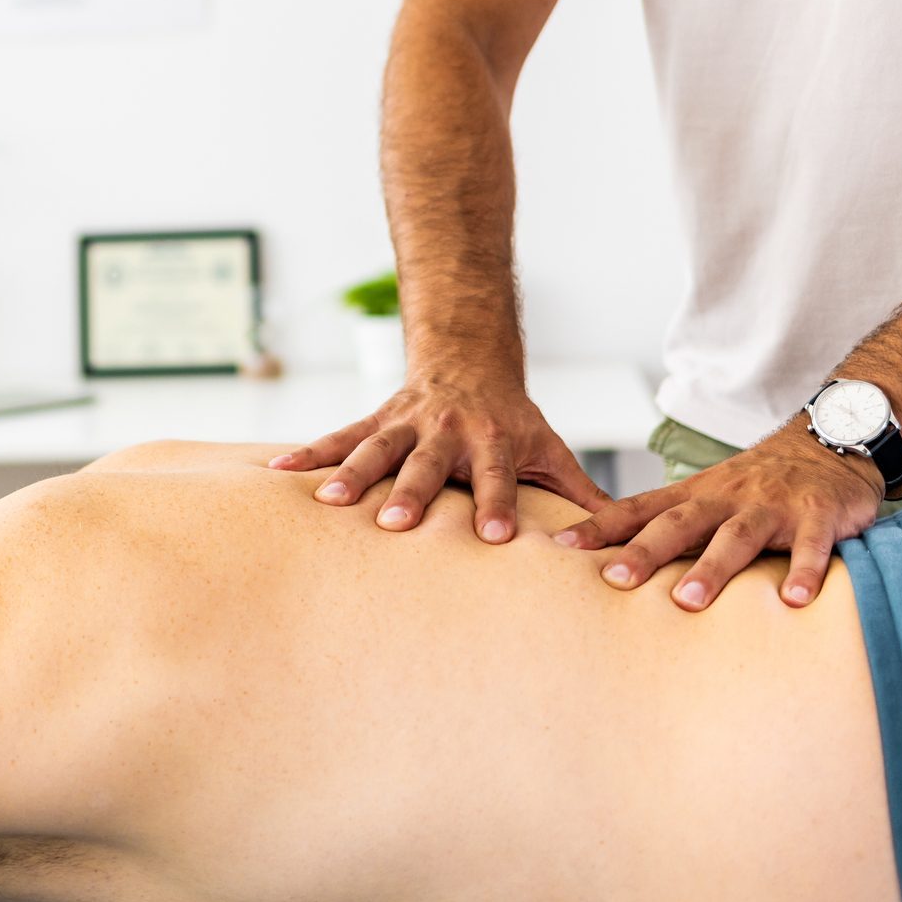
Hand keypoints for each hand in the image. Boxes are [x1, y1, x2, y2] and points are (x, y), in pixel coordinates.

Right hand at [268, 373, 608, 542]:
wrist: (469, 361)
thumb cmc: (513, 421)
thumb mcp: (549, 449)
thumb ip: (581, 494)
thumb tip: (625, 539)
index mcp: (492, 442)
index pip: (496, 477)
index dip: (497, 504)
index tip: (496, 538)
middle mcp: (446, 432)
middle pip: (428, 465)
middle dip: (412, 492)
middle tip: (398, 524)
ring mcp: (406, 425)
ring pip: (376, 449)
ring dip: (352, 473)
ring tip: (329, 501)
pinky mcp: (376, 421)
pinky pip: (339, 437)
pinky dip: (309, 455)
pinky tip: (277, 473)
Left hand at [555, 422, 883, 609]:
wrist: (830, 442)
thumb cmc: (759, 483)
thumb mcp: (711, 496)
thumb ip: (672, 526)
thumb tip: (613, 563)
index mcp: (697, 494)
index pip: (640, 509)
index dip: (601, 527)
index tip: (561, 546)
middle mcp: (727, 497)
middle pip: (680, 522)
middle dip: (646, 551)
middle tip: (614, 580)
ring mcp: (772, 505)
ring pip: (736, 535)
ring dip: (712, 568)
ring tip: (688, 601)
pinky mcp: (817, 515)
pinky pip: (810, 544)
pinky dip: (803, 570)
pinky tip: (793, 601)